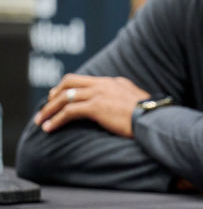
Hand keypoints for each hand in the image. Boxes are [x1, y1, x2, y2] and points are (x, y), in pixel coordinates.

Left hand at [34, 73, 150, 137]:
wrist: (155, 119)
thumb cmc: (150, 116)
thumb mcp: (137, 103)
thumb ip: (125, 100)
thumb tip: (119, 108)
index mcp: (114, 82)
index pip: (85, 80)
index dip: (68, 88)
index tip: (60, 98)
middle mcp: (104, 84)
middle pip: (70, 82)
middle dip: (54, 94)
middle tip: (47, 107)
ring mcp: (99, 94)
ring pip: (65, 97)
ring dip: (50, 109)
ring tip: (41, 121)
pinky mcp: (96, 107)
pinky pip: (69, 111)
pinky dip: (56, 119)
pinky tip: (50, 128)